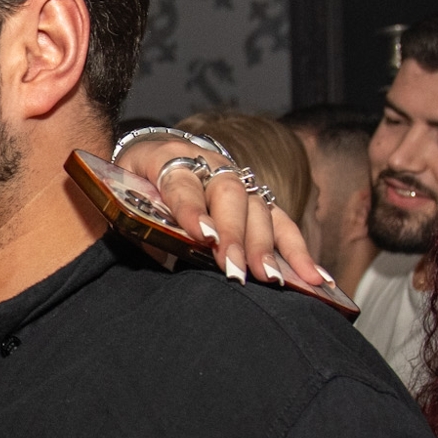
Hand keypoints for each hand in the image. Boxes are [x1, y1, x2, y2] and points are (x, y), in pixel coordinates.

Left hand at [113, 138, 322, 286]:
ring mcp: (237, 179)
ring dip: (267, 247)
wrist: (152, 159)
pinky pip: (283, 223)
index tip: (202, 237)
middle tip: (235, 270)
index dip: (192, 210)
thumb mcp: (121, 197)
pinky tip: (316, 278)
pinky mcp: (258, 199)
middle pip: (228, 196)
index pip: (181, 184)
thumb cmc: (131, 187)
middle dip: (234, 235)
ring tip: (273, 280)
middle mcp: (209, 164)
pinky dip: (299, 252)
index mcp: (165, 157)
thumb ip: (136, 223)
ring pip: (259, 209)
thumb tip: (151, 257)